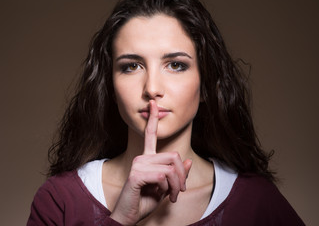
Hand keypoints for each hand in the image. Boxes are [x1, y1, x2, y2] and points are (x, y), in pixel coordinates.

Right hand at [110, 100, 191, 224]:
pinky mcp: (136, 174)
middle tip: (179, 191)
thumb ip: (176, 175)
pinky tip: (160, 195)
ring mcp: (138, 164)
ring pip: (171, 167)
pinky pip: (163, 176)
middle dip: (182, 176)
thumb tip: (188, 161)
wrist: (129, 216)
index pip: (151, 135)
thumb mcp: (166, 188)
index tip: (154, 104)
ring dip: (176, 185)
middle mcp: (141, 158)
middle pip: (174, 156)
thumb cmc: (144, 201)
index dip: (153, 119)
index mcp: (147, 158)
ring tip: (171, 196)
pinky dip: (167, 189)